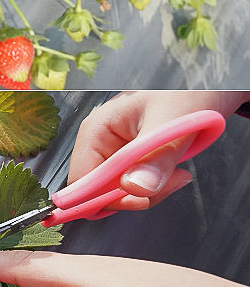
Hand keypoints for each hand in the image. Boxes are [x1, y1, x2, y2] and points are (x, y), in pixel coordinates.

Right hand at [69, 91, 246, 210]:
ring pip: (120, 194)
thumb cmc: (185, 92)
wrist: (204, 86)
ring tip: (177, 173)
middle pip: (100, 192)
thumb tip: (134, 189)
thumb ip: (155, 157)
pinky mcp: (133, 162)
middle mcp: (100, 144)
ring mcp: (116, 154)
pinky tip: (175, 173)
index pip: (81, 180)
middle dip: (136, 196)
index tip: (139, 201)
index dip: (104, 199)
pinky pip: (136, 189)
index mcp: (96, 130)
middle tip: (170, 180)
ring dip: (151, 193)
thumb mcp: (172, 122)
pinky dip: (156, 188)